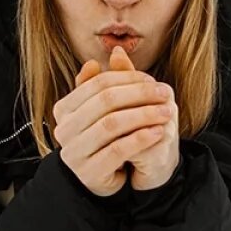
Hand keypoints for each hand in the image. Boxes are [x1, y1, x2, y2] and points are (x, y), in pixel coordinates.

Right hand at [53, 47, 171, 196]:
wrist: (102, 178)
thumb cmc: (105, 139)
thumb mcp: (106, 109)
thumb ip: (110, 82)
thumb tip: (117, 51)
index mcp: (64, 109)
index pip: (98, 84)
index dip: (128, 79)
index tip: (153, 80)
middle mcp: (63, 130)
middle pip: (105, 102)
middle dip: (139, 94)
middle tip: (165, 93)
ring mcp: (74, 153)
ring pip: (111, 125)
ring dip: (143, 115)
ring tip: (166, 111)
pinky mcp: (89, 172)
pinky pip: (117, 150)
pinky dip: (140, 138)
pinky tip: (158, 131)